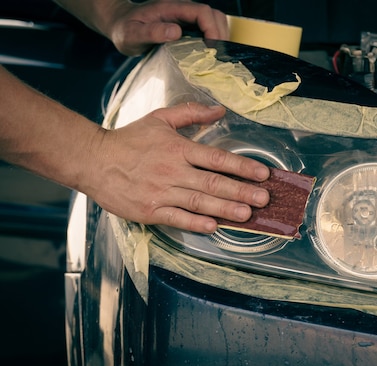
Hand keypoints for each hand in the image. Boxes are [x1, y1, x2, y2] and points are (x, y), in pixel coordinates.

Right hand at [84, 103, 269, 232]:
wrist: (93, 160)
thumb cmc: (129, 140)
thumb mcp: (160, 119)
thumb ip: (191, 113)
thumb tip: (220, 110)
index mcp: (178, 148)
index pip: (218, 158)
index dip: (243, 166)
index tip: (263, 174)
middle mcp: (174, 170)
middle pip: (214, 182)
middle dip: (242, 191)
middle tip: (264, 199)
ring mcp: (162, 191)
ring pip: (199, 201)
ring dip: (225, 209)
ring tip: (247, 215)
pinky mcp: (150, 209)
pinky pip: (176, 218)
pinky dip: (195, 223)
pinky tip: (213, 226)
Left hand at [108, 0, 228, 55]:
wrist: (120, 24)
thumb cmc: (124, 30)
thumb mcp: (132, 34)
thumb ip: (152, 32)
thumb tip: (176, 31)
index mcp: (171, 7)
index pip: (202, 12)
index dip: (212, 29)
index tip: (213, 49)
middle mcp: (182, 9)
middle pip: (214, 15)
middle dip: (221, 34)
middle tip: (219, 57)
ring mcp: (186, 17)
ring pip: (214, 21)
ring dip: (220, 38)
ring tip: (216, 57)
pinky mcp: (188, 26)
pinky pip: (208, 29)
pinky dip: (214, 41)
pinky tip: (210, 55)